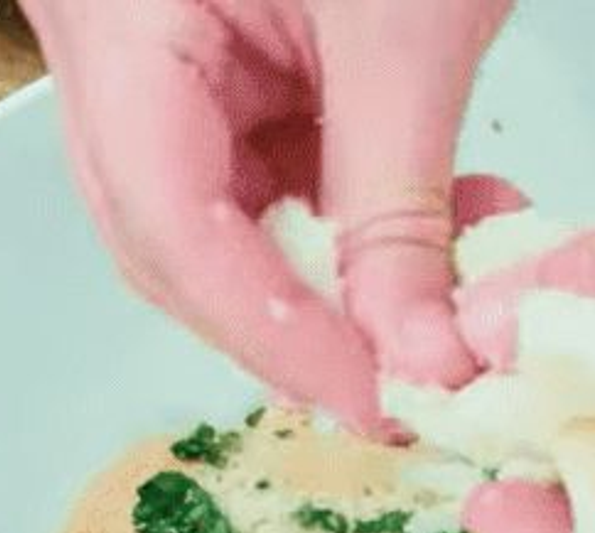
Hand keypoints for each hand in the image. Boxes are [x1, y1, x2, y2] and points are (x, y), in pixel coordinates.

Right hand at [20, 0, 511, 432]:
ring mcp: (167, 72)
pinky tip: (449, 224)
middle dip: (298, 328)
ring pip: (229, 230)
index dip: (271, 332)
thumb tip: (419, 358)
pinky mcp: (227, 81)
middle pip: (176, 244)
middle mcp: (115, 56)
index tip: (373, 401)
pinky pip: (277, 188)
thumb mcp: (405, 42)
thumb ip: (398, 211)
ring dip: (345, 284)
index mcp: (123, 22)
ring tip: (449, 291)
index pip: (165, 222)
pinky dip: (362, 228)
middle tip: (405, 389)